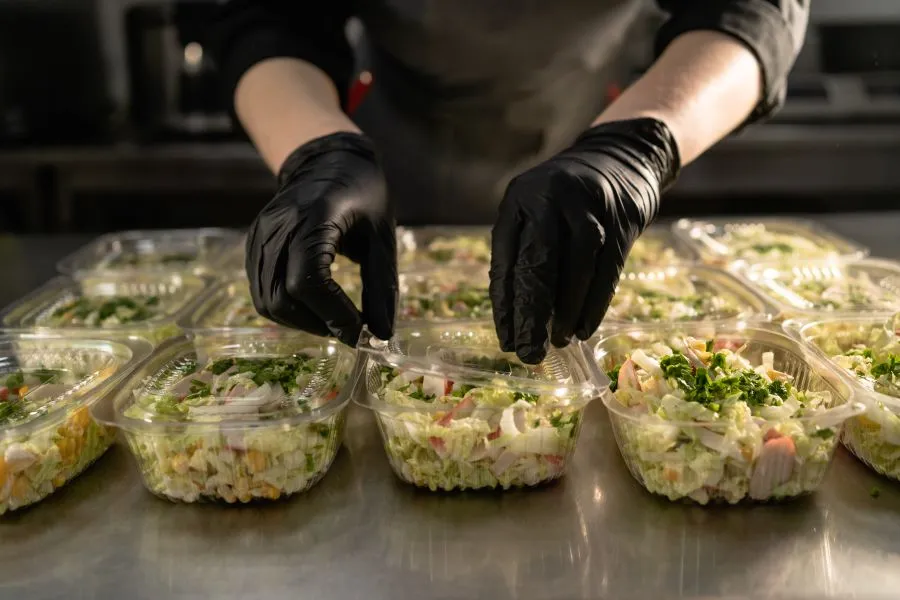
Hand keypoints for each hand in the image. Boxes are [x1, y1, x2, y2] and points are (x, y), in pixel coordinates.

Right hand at [246, 132, 397, 345]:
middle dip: (318, 324)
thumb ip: (381, 285)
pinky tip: (315, 305)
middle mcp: (278, 227)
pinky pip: (262, 292)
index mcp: (314, 218)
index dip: (334, 315)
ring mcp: (260, 237)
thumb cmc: (363, 194)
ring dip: (302, 322)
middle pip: (283, 298)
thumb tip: (382, 334)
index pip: (310, 282)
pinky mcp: (254, 246)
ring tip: (334, 318)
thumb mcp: (382, 236)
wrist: (327, 159)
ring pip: (268, 302)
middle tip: (350, 328)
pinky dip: (289, 309)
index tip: (361, 332)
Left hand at [489, 118, 679, 362]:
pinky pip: (608, 267)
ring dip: (568, 309)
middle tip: (529, 352)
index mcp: (519, 199)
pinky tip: (586, 327)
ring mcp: (589, 204)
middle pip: (538, 261)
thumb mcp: (536, 211)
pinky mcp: (622, 216)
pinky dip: (596, 301)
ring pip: (577, 264)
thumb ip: (526, 252)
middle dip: (532, 313)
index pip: (506, 258)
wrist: (620, 156)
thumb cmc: (567, 200)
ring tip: (561, 340)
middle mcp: (550, 197)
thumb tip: (520, 318)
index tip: (506, 340)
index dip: (505, 304)